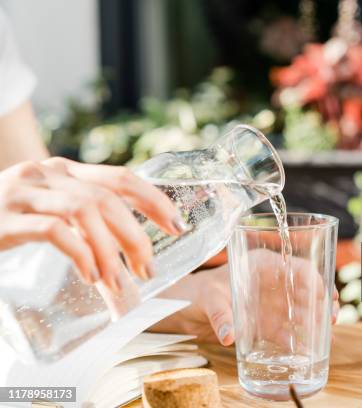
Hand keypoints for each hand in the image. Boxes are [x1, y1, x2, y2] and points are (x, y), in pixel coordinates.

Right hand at [0, 158, 184, 291]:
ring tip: (119, 281)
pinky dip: (80, 255)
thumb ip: (85, 214)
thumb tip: (131, 249)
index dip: (155, 200)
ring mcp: (24, 192)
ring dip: (110, 250)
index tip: (178, 224)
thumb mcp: (50, 206)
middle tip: (147, 269)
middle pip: (108, 198)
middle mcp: (48, 174)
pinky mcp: (5, 218)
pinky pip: (54, 232)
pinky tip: (89, 276)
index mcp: (66, 170)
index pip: (122, 177)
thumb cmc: (8, 217)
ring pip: (85, 212)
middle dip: (136, 236)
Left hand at [150, 252, 339, 345]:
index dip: (314, 279)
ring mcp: (272, 304)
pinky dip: (299, 340)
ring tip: (327, 337)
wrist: (187, 308)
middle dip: (323, 303)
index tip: (324, 295)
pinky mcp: (267, 324)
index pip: (297, 266)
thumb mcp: (209, 299)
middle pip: (307, 289)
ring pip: (302, 310)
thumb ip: (219, 315)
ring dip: (316, 322)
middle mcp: (273, 283)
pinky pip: (288, 330)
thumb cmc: (198, 292)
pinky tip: (309, 350)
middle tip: (332, 319)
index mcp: (263, 265)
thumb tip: (228, 336)